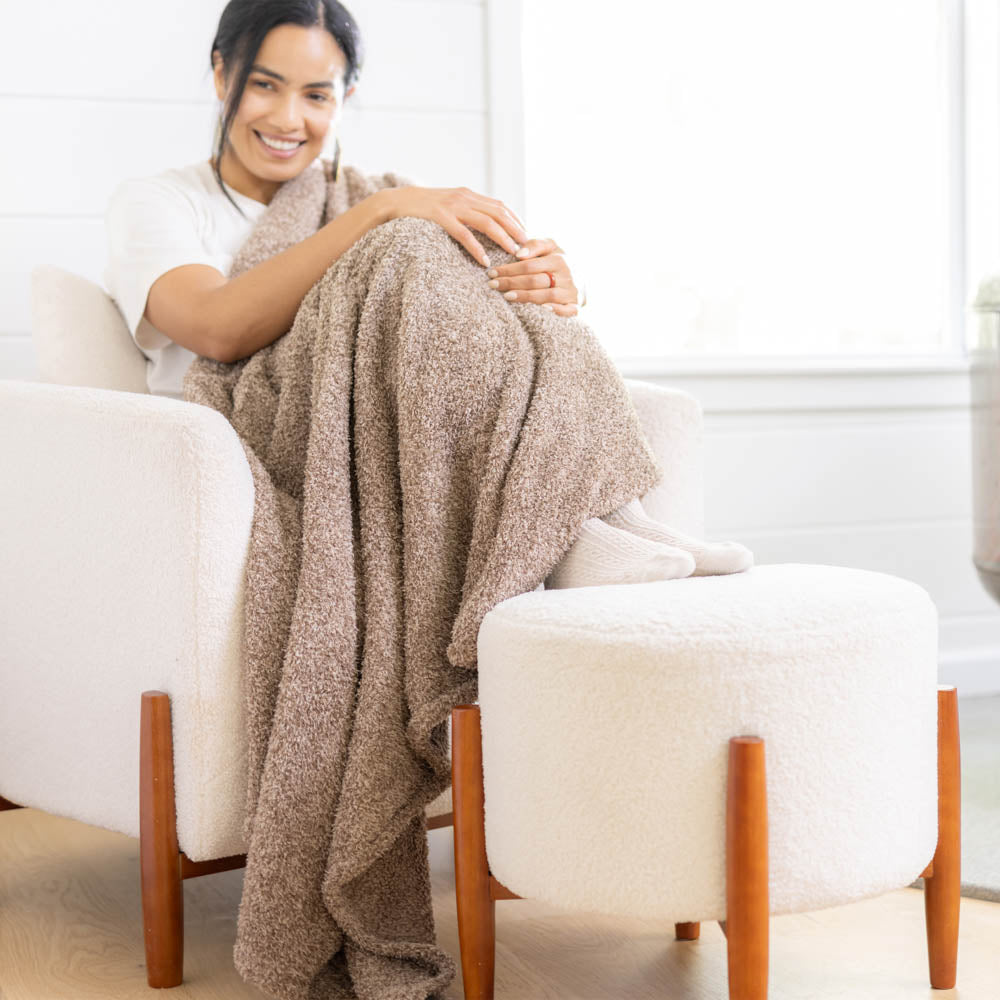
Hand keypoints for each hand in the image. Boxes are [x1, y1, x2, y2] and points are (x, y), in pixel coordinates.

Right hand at [381, 185, 527, 267]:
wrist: (396, 201)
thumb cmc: (423, 209)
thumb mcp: (449, 204)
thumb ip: (466, 211)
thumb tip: (485, 226)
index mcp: (468, 194)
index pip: (499, 205)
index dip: (515, 219)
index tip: (525, 234)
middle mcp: (464, 197)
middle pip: (498, 212)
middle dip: (515, 229)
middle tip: (526, 245)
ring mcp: (452, 206)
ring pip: (486, 222)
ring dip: (502, 238)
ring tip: (513, 253)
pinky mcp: (440, 217)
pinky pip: (464, 234)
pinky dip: (477, 248)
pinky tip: (485, 261)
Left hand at [485, 238, 580, 316]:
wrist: (584, 278)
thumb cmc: (561, 262)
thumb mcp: (552, 247)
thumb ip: (536, 245)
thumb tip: (519, 253)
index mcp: (560, 259)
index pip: (529, 265)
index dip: (509, 269)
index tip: (492, 273)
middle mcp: (567, 275)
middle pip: (535, 280)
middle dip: (511, 283)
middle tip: (492, 285)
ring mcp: (572, 292)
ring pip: (546, 296)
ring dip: (525, 297)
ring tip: (506, 296)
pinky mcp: (576, 307)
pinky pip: (567, 311)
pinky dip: (555, 311)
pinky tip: (540, 309)